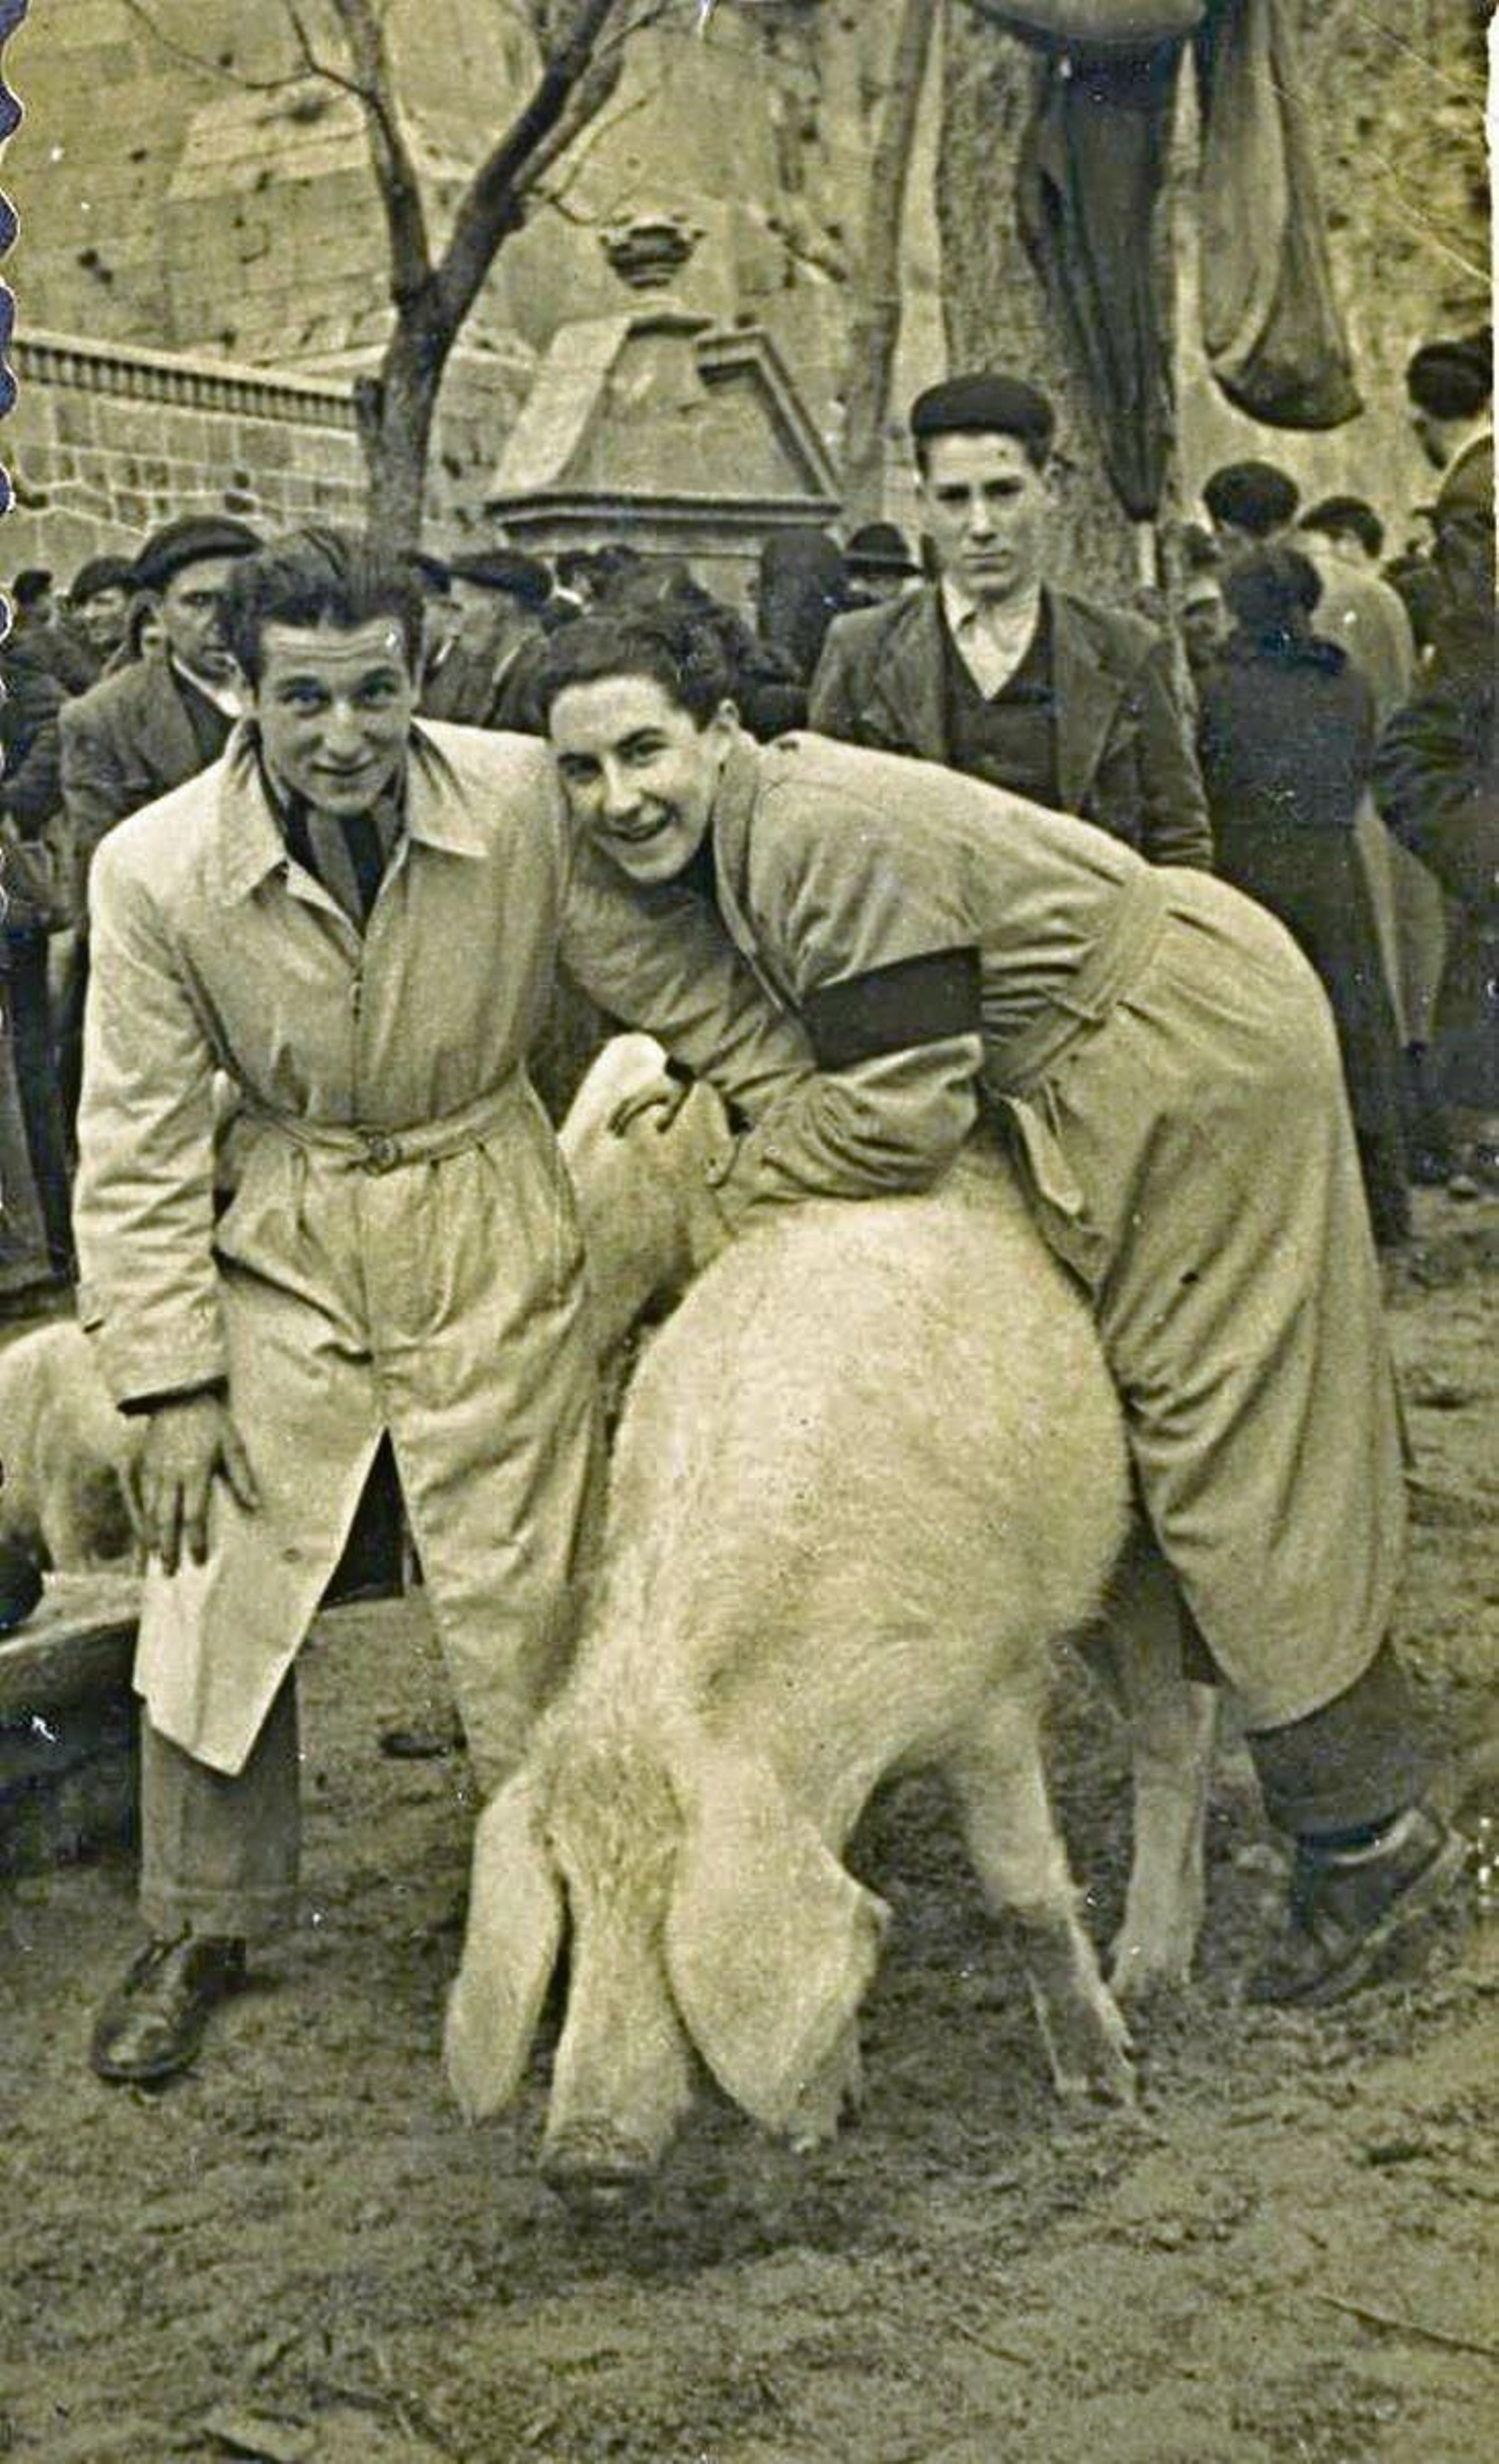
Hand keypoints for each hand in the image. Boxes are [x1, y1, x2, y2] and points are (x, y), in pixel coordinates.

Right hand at [131, 1394, 259, 1574]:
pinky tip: (140, 1533)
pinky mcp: (141, 1465)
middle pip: (165, 1519)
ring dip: (149, 1537)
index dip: (195, 1540)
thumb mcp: (232, 1444)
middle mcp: (169, 1475)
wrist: (178, 1393)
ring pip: (148, 1511)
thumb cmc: (211, 1421)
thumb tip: (255, 1505)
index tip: (198, 1560)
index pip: (193, 1515)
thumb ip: (241, 1476)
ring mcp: (152, 1470)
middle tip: (168, 1571)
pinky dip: (137, 1519)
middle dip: (167, 1547)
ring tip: (151, 1560)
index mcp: (194, 1472)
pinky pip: (136, 1498)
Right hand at [607, 1075, 695, 1139]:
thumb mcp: (676, 1103)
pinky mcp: (645, 1088)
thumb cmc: (680, 1086)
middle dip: (614, 1118)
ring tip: (613, 1123)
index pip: (630, 1111)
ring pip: (624, 1101)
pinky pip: (630, 1098)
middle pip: (622, 1105)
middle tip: (608, 1130)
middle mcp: (641, 1092)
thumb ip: (667, 1117)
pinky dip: (624, 1106)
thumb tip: (658, 1131)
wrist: (682, 1068)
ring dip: (617, 1112)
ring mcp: (642, 1089)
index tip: (617, 1135)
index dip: (622, 1123)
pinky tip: (626, 1112)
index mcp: (646, 1097)